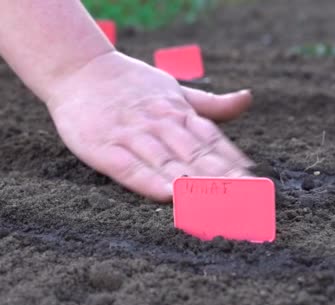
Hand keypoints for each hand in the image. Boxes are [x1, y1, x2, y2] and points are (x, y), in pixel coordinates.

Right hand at [45, 51, 252, 201]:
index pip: (212, 141)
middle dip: (222, 180)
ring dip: (193, 184)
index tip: (256, 186)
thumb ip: (209, 104)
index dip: (233, 164)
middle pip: (195, 156)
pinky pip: (128, 167)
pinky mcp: (102, 147)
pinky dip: (148, 180)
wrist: (78, 69)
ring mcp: (130, 135)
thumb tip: (247, 100)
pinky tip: (168, 195)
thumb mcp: (172, 88)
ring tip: (217, 205)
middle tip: (246, 203)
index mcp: (177, 111)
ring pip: (167, 163)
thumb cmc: (129, 84)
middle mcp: (158, 123)